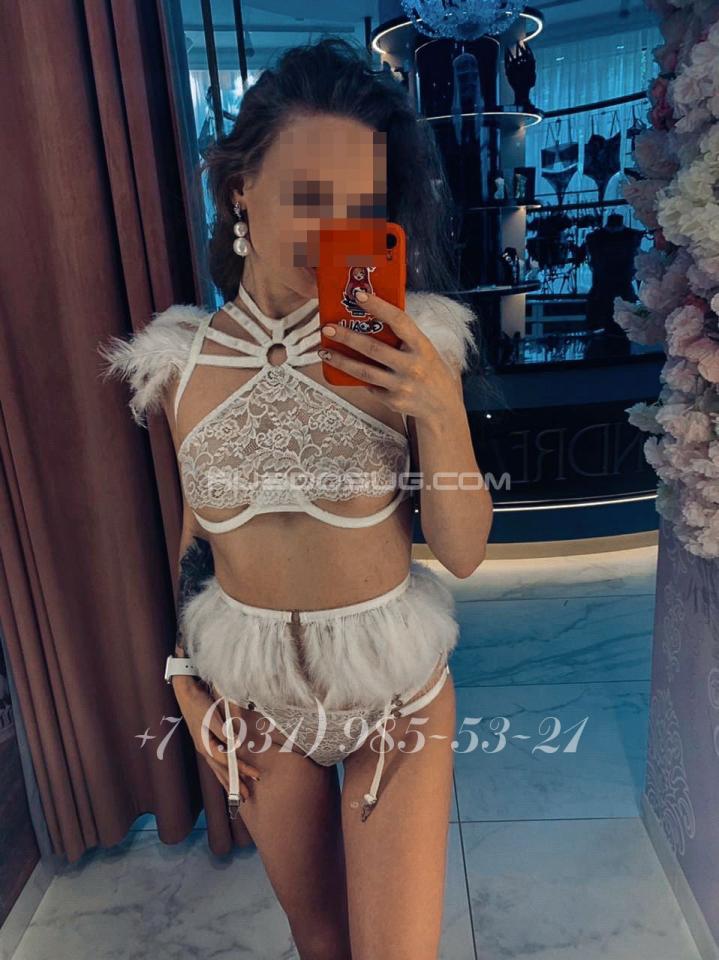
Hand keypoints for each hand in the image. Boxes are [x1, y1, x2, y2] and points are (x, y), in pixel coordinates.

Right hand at [172, 673, 260, 801]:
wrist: (186, 693)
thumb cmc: (200, 703)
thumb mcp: (212, 716)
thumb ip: (224, 731)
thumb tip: (236, 745)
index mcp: (206, 745)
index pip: (229, 762)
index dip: (243, 770)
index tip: (256, 775)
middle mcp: (205, 750)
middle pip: (222, 771)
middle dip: (235, 784)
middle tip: (247, 798)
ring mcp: (204, 748)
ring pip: (218, 770)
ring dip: (229, 781)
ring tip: (238, 793)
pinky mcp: (205, 743)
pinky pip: (216, 763)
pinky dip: (223, 772)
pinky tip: (226, 776)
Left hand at [318, 289, 462, 424]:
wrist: (443, 408)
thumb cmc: (432, 372)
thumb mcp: (426, 350)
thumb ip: (406, 337)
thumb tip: (375, 315)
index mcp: (422, 346)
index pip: (399, 321)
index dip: (378, 306)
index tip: (359, 295)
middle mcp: (412, 365)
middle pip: (373, 348)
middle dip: (347, 337)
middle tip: (327, 328)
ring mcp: (402, 385)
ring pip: (364, 371)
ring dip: (341, 361)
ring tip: (324, 351)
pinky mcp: (393, 401)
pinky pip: (370, 386)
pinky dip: (359, 378)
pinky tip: (348, 371)